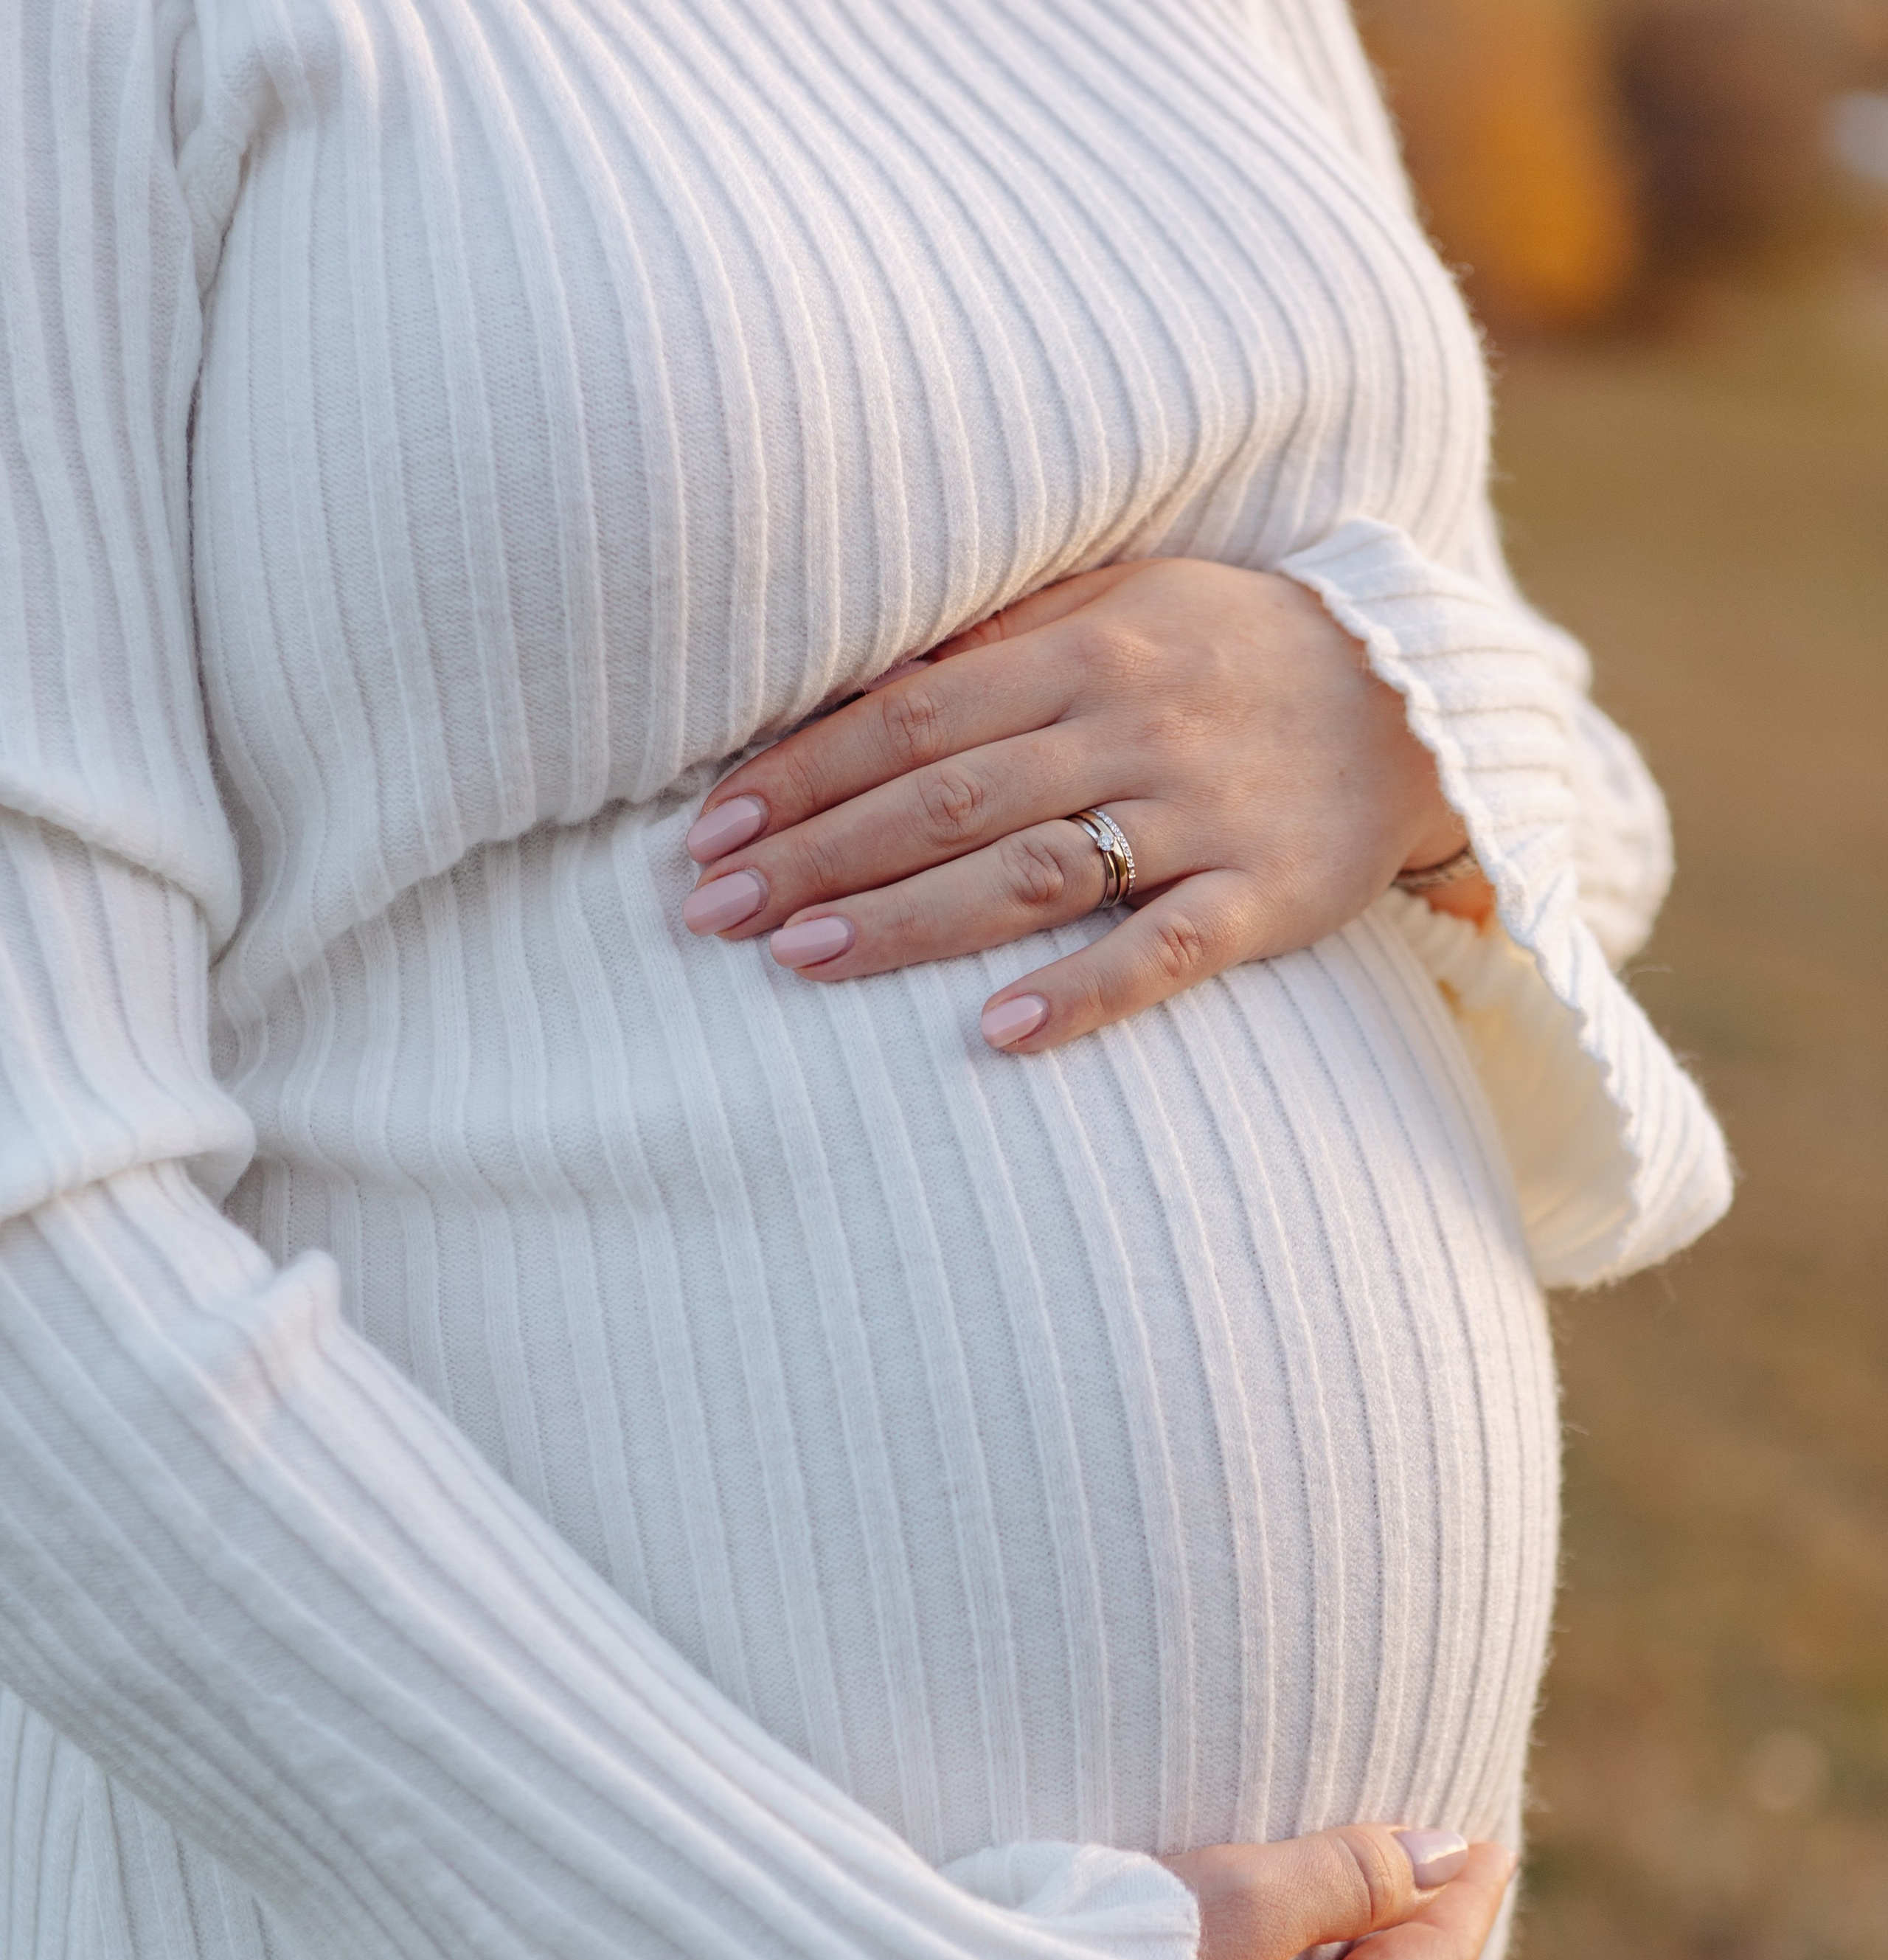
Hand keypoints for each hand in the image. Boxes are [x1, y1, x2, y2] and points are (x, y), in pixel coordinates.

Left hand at [683, 559, 1494, 1053]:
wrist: (1424, 700)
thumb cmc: (1239, 651)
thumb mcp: (1128, 600)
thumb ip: (1005, 634)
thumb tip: (869, 681)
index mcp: (1087, 644)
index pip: (910, 717)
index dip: (803, 774)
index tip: (711, 830)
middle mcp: (1133, 723)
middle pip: (945, 798)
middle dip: (817, 855)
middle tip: (713, 912)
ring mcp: (1202, 814)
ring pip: (1030, 873)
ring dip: (907, 919)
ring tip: (800, 959)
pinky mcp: (1266, 896)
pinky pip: (1165, 953)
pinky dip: (1084, 994)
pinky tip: (1000, 1032)